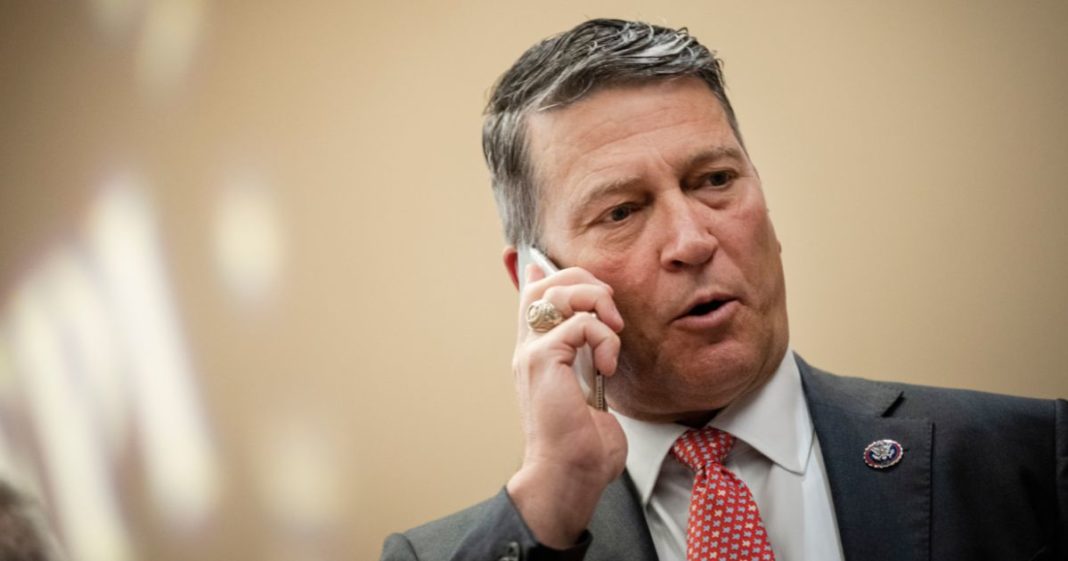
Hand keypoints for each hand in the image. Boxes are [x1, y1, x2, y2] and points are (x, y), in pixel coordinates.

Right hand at [505, 264, 626, 547]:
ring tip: (612, 332)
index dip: (555, 274)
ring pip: (558, 290)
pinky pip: (580, 323)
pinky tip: (606, 368)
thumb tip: (595, 332)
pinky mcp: (543, 359)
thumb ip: (588, 358)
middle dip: (587, 283)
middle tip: (610, 315)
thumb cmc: (582, 442)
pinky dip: (604, 340)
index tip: (587, 292)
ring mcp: (531, 351)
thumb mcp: (590, 390)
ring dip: (597, 302)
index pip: (533, 293)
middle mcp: (527, 346)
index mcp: (536, 351)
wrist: (570, 473)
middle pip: (545, 281)